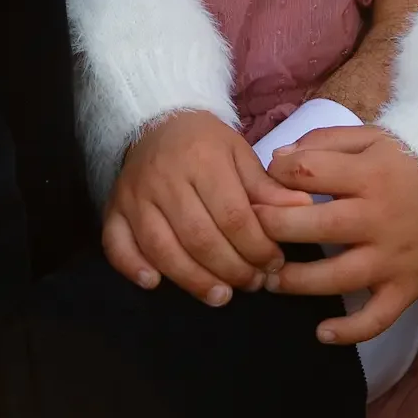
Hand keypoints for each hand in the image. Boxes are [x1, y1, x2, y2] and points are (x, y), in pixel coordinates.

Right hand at [104, 110, 307, 306]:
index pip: (233, 216)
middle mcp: (165, 179)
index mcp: (203, 160)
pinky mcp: (113, 208)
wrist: (157, 121)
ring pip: (161, 247)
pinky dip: (132, 267)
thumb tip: (304, 209)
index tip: (273, 264)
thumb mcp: (240, 155)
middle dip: (230, 269)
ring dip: (192, 279)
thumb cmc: (206, 144)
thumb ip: (267, 188)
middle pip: (199, 237)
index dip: (256, 247)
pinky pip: (116, 244)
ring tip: (220, 295)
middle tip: (251, 284)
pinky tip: (154, 284)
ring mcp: (135, 196)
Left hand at [255, 126, 417, 343]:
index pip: (309, 173)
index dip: (277, 175)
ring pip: (337, 278)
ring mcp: (393, 258)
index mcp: (369, 174)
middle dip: (274, 230)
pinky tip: (321, 333)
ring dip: (297, 282)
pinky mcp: (407, 287)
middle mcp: (379, 218)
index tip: (266, 182)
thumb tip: (278, 160)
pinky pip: (377, 318)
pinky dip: (350, 332)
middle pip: (315, 227)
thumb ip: (324, 143)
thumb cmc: (410, 163)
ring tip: (270, 280)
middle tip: (250, 234)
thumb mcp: (372, 138)